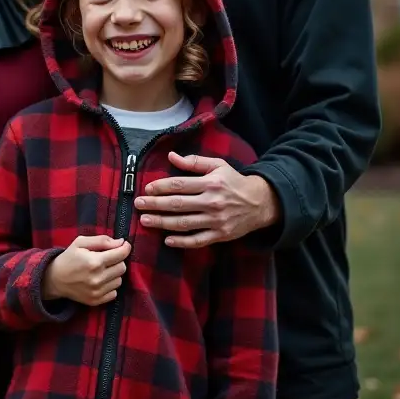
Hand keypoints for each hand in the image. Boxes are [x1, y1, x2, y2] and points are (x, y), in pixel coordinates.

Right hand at [42, 235, 131, 305]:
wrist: (54, 279)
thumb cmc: (68, 258)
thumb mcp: (80, 243)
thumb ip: (102, 240)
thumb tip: (121, 242)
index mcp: (94, 261)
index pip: (120, 254)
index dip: (125, 248)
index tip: (124, 245)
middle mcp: (97, 278)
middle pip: (122, 267)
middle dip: (117, 261)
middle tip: (107, 258)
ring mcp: (97, 291)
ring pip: (119, 280)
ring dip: (113, 274)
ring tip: (101, 270)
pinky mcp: (96, 301)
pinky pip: (114, 293)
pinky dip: (110, 286)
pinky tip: (100, 281)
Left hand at [133, 152, 279, 248]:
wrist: (260, 203)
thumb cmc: (234, 182)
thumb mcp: (217, 166)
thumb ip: (194, 162)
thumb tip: (170, 156)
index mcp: (210, 183)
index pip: (179, 185)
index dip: (161, 187)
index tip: (147, 189)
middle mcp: (212, 202)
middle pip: (178, 204)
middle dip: (155, 205)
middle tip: (138, 204)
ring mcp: (216, 220)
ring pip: (184, 223)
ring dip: (162, 223)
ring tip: (145, 220)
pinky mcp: (220, 235)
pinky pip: (198, 240)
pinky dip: (182, 242)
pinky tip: (167, 240)